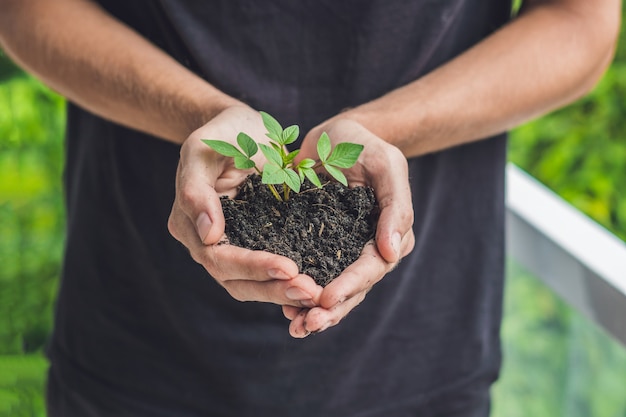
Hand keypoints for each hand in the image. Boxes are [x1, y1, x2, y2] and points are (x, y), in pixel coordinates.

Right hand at [168, 105, 322, 307]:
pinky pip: (269, 273)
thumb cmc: (224, 133)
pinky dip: (288, 282)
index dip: (252, 266)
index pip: (217, 257)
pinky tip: (315, 286)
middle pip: (235, 281)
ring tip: (316, 294)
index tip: (289, 267)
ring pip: (253, 285)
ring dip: (283, 292)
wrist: (246, 129)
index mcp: (188, 224)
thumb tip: (208, 235)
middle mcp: (207, 243)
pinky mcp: (256, 244)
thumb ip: (196, 189)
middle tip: (310, 291)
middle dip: (273, 288)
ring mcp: (233, 246)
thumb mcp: (204, 148)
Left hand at [283, 118, 415, 336]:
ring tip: (296, 327)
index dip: (350, 285)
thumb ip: (395, 206)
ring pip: (333, 288)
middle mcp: (369, 247)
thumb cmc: (364, 145)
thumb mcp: (385, 165)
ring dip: (315, 310)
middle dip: (332, 309)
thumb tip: (392, 253)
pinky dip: (299, 291)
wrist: (336, 135)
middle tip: (306, 325)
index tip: (325, 299)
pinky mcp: (318, 245)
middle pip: (354, 287)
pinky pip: (312, 273)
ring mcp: (343, 249)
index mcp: (390, 232)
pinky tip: (284, 307)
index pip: (372, 267)